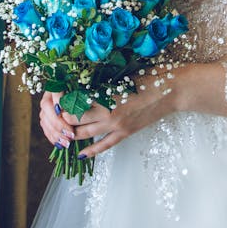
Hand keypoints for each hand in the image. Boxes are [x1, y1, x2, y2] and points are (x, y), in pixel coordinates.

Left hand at [39, 71, 176, 159]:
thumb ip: (102, 79)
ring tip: (62, 134)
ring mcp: (116, 126)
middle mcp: (108, 113)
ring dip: (72, 136)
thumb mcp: (122, 73)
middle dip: (62, 121)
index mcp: (106, 95)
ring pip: (85, 136)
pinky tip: (80, 154)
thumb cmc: (149, 75)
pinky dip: (90, 151)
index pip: (73, 105)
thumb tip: (80, 79)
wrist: (171, 90)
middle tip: (55, 117)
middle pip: (75, 122)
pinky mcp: (125, 134)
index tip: (55, 99)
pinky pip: (104, 146)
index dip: (61, 104)